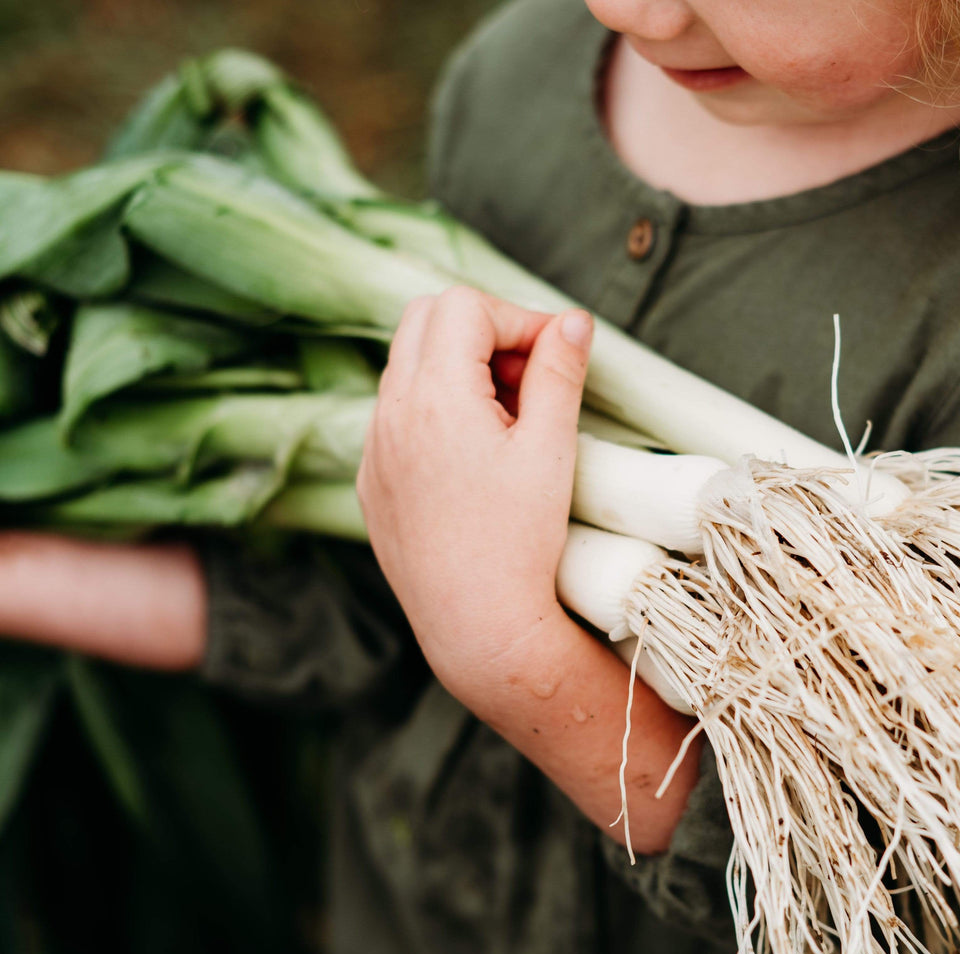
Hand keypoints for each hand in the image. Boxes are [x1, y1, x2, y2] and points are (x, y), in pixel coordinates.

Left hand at [356, 285, 593, 698]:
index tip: (554, 357)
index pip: (465, 307)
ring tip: (506, 423)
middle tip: (527, 381)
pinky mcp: (372, 482)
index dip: (517, 320)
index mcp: (435, 395)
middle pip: (424, 319)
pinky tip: (472, 460)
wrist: (476, 625)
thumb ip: (559, 372)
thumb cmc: (520, 542)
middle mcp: (390, 413)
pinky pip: (394, 416)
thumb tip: (572, 321)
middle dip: (481, 332)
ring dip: (456, 370)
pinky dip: (433, 411)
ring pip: (406, 367)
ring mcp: (374, 449)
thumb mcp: (551, 449)